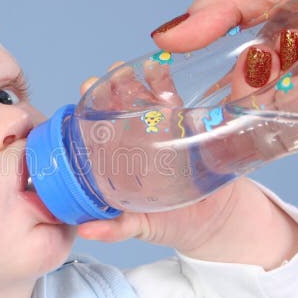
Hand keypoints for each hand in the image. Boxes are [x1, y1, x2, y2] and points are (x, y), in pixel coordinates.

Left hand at [76, 60, 297, 269]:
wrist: (216, 222)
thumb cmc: (171, 224)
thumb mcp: (140, 226)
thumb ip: (116, 228)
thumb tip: (86, 230)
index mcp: (118, 161)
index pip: (98, 131)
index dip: (87, 113)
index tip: (81, 97)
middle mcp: (135, 140)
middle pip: (116, 109)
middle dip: (107, 90)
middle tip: (100, 79)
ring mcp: (159, 130)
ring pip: (141, 99)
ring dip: (130, 80)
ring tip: (122, 68)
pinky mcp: (186, 126)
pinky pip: (172, 100)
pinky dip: (162, 83)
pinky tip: (154, 67)